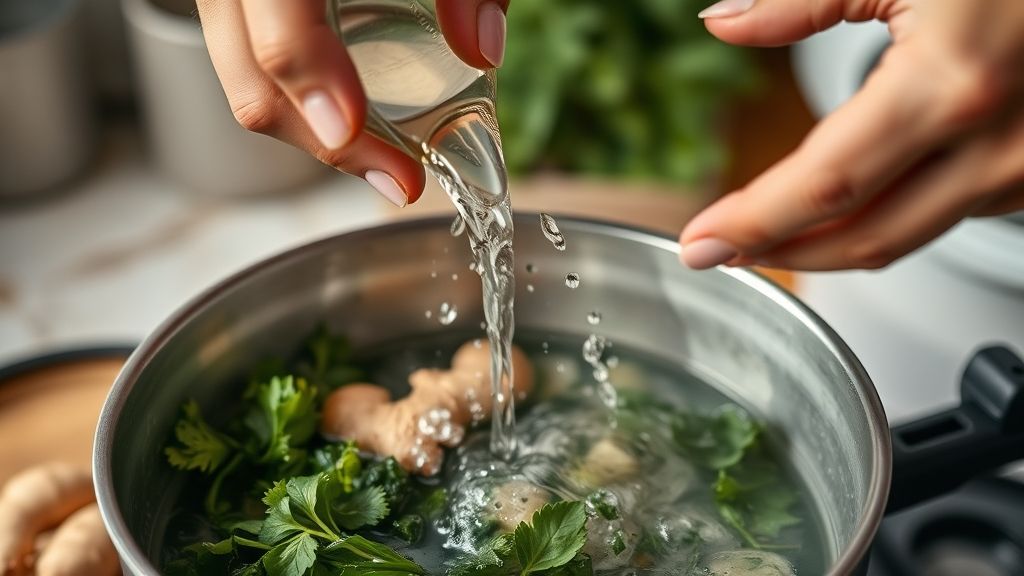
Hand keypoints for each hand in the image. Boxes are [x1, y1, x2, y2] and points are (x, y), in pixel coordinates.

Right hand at [194, 0, 508, 206]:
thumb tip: (482, 49)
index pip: (275, 12)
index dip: (308, 76)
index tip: (352, 133)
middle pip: (249, 71)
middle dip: (321, 142)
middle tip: (395, 178)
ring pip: (243, 75)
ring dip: (311, 129)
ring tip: (382, 159)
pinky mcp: (238, 1)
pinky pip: (251, 57)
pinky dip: (299, 96)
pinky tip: (350, 116)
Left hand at [680, 0, 1023, 270]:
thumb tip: (722, 23)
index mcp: (951, 86)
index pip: (824, 184)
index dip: (752, 222)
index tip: (700, 244)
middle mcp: (995, 144)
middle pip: (862, 236)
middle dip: (780, 251)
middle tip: (719, 253)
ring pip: (906, 235)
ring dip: (830, 244)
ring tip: (770, 232)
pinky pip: (946, 214)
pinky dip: (886, 219)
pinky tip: (849, 206)